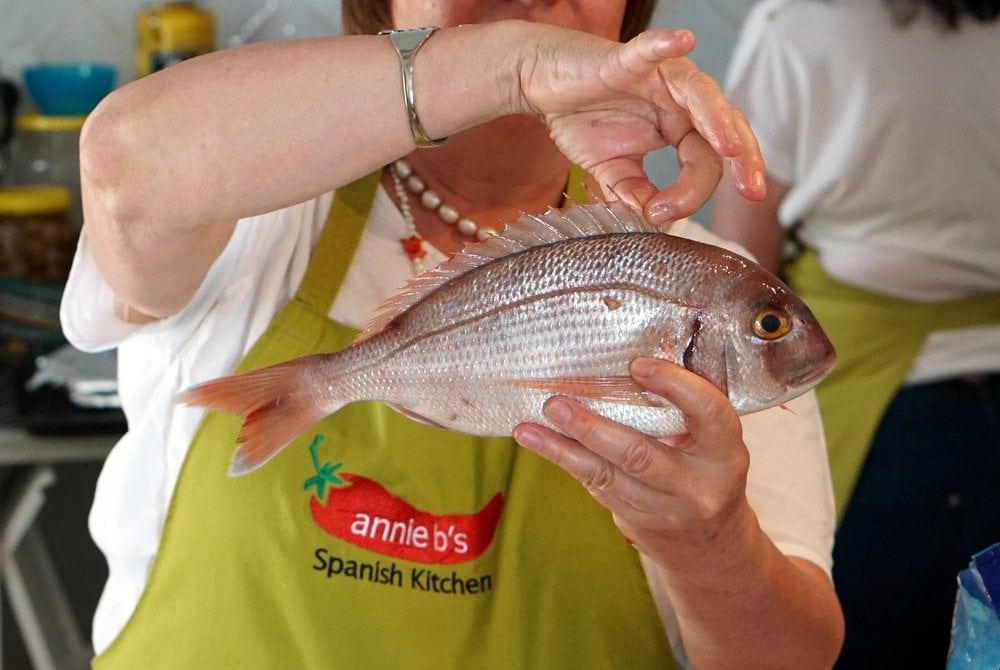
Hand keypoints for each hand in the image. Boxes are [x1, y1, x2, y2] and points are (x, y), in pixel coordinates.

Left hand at [512, 357, 751, 563]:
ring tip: (528, 427)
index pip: (708, 413)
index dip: (675, 386)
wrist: (710, 546)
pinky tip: (537, 440)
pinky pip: (595, 485)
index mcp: (725, 454)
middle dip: (592, 428)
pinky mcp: (634, 519)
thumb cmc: (707, 471)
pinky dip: (564, 459)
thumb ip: (685, 408)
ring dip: (562, 448)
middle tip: (556, 403)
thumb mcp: (713, 442)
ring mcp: (663, 508)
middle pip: (640, 454)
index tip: (638, 365)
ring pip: (606, 474)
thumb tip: (631, 360)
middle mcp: (697, 485)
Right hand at [516, 26, 764, 221]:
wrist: (543, 84)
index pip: (706, 163)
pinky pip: (649, 50)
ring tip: (730, 146)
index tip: (663, 216)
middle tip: (751, 190)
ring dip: (718, 118)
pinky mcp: (627, 59)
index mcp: (680, 128)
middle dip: (743, 159)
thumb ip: (636, 194)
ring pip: (700, 93)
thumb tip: (656, 222)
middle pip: (723, 128)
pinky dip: (665, 44)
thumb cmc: (581, 118)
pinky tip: (682, 41)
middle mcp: (679, 101)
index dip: (693, 194)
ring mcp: (657, 77)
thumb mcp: (612, 170)